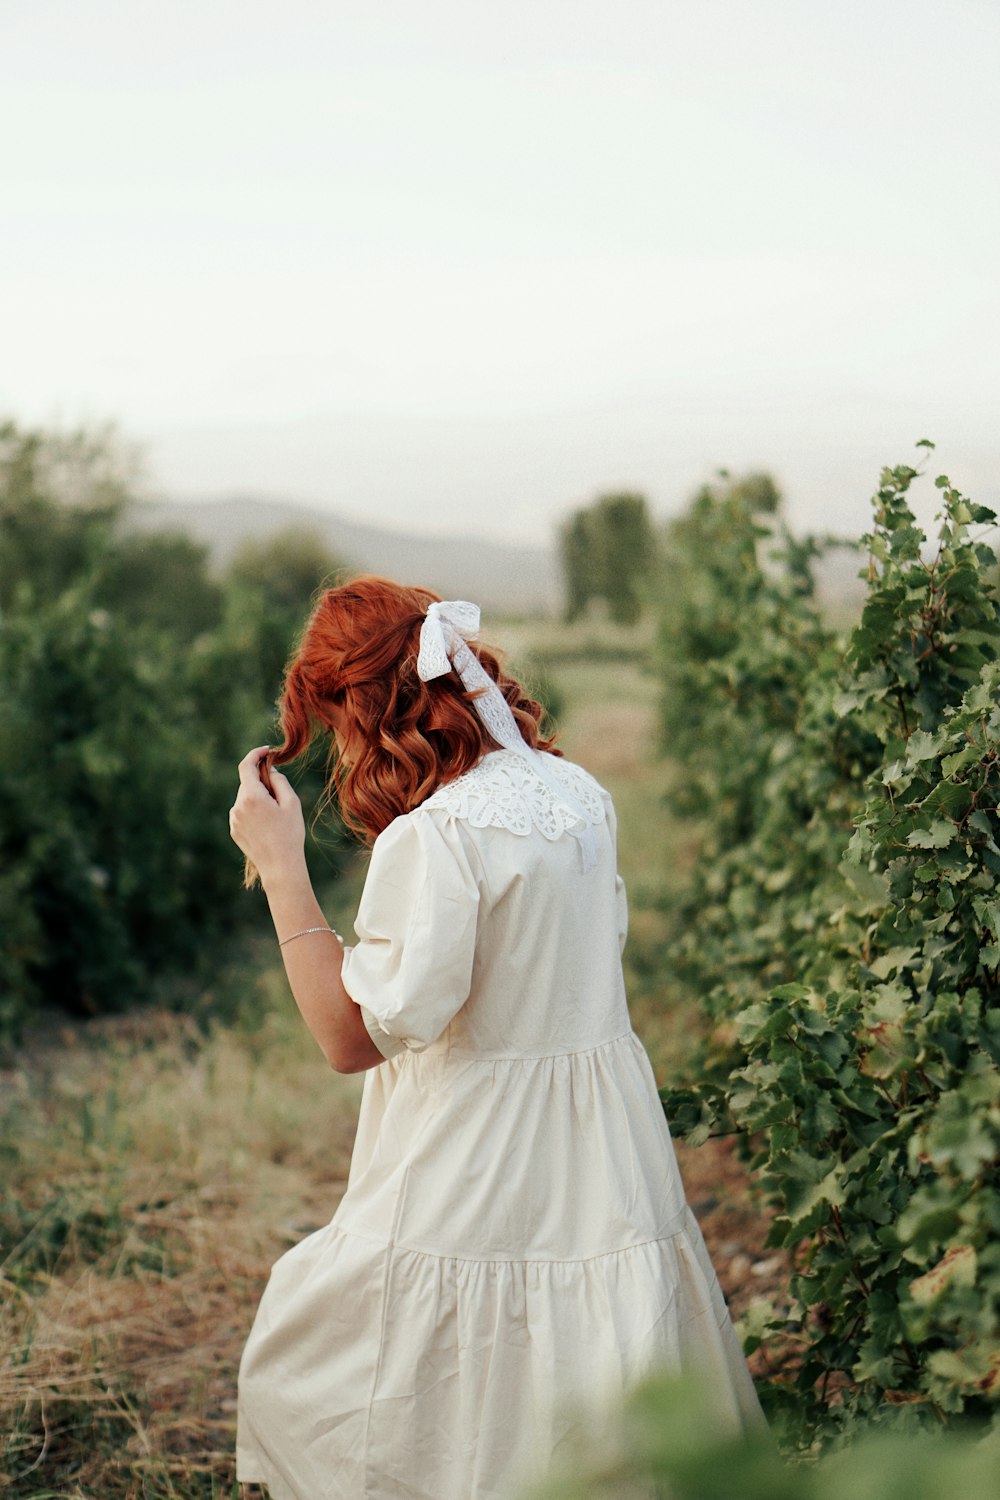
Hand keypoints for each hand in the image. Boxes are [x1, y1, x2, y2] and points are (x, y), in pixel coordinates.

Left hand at [229, 746, 305, 887]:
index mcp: (251, 796)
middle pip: (248, 783)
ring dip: (258, 798)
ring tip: (276, 817)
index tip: (266, 751)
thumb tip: (270, 770)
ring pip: (246, 798)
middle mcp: (237, 806)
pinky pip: (243, 812)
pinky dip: (254, 811)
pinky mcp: (234, 830)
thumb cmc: (290, 833)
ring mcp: (234, 819)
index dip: (255, 754)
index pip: (246, 765)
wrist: (280, 866)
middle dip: (262, 782)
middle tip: (281, 794)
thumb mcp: (291, 803)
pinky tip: (268, 826)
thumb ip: (279, 780)